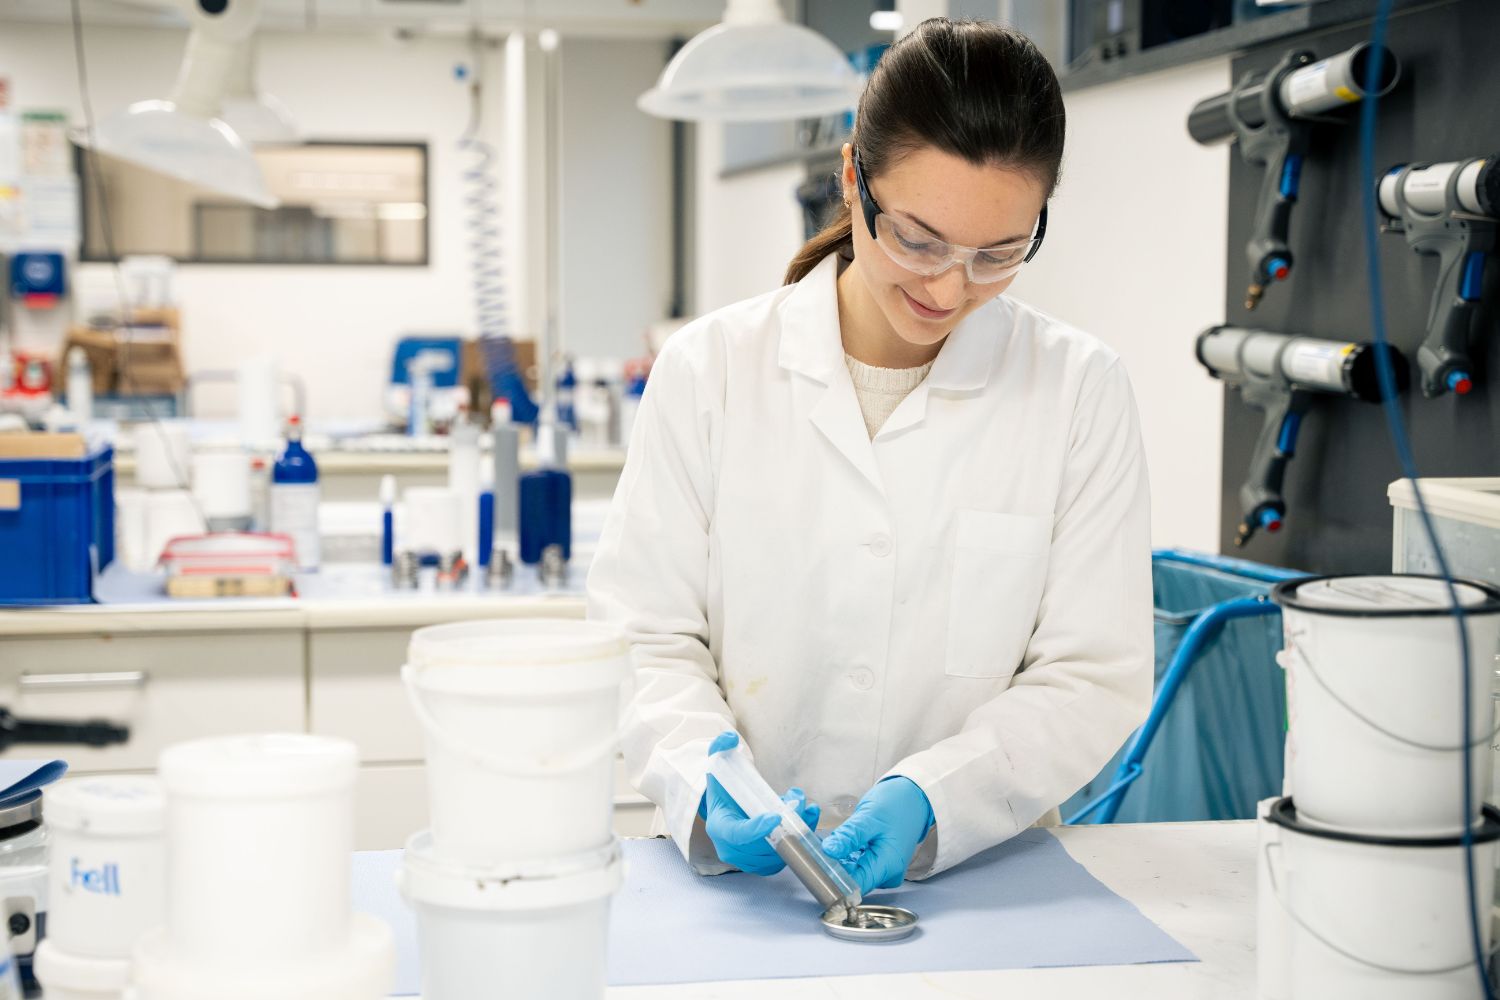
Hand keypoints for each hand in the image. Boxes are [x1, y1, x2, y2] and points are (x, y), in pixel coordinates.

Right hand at [700, 731, 819, 875]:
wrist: (727, 805)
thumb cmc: (725, 786)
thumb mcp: (719, 763)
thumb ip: (721, 748)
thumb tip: (730, 738)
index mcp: (719, 826)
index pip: (737, 834)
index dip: (756, 829)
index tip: (776, 816)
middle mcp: (731, 849)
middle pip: (763, 845)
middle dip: (786, 823)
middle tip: (797, 800)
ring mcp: (748, 860)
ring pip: (778, 853)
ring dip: (796, 829)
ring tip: (802, 804)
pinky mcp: (764, 863)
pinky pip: (786, 856)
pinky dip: (800, 838)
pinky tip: (807, 817)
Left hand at [821, 777, 933, 893]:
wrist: (914, 797)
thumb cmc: (897, 804)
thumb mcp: (869, 817)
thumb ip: (849, 836)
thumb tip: (829, 851)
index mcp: (888, 865)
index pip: (855, 885)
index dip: (833, 880)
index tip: (814, 868)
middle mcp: (887, 873)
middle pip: (853, 880)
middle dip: (832, 868)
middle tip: (813, 852)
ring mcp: (884, 869)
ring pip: (853, 872)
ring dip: (837, 861)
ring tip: (821, 846)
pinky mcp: (879, 863)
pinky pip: (858, 865)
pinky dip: (846, 856)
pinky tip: (837, 844)